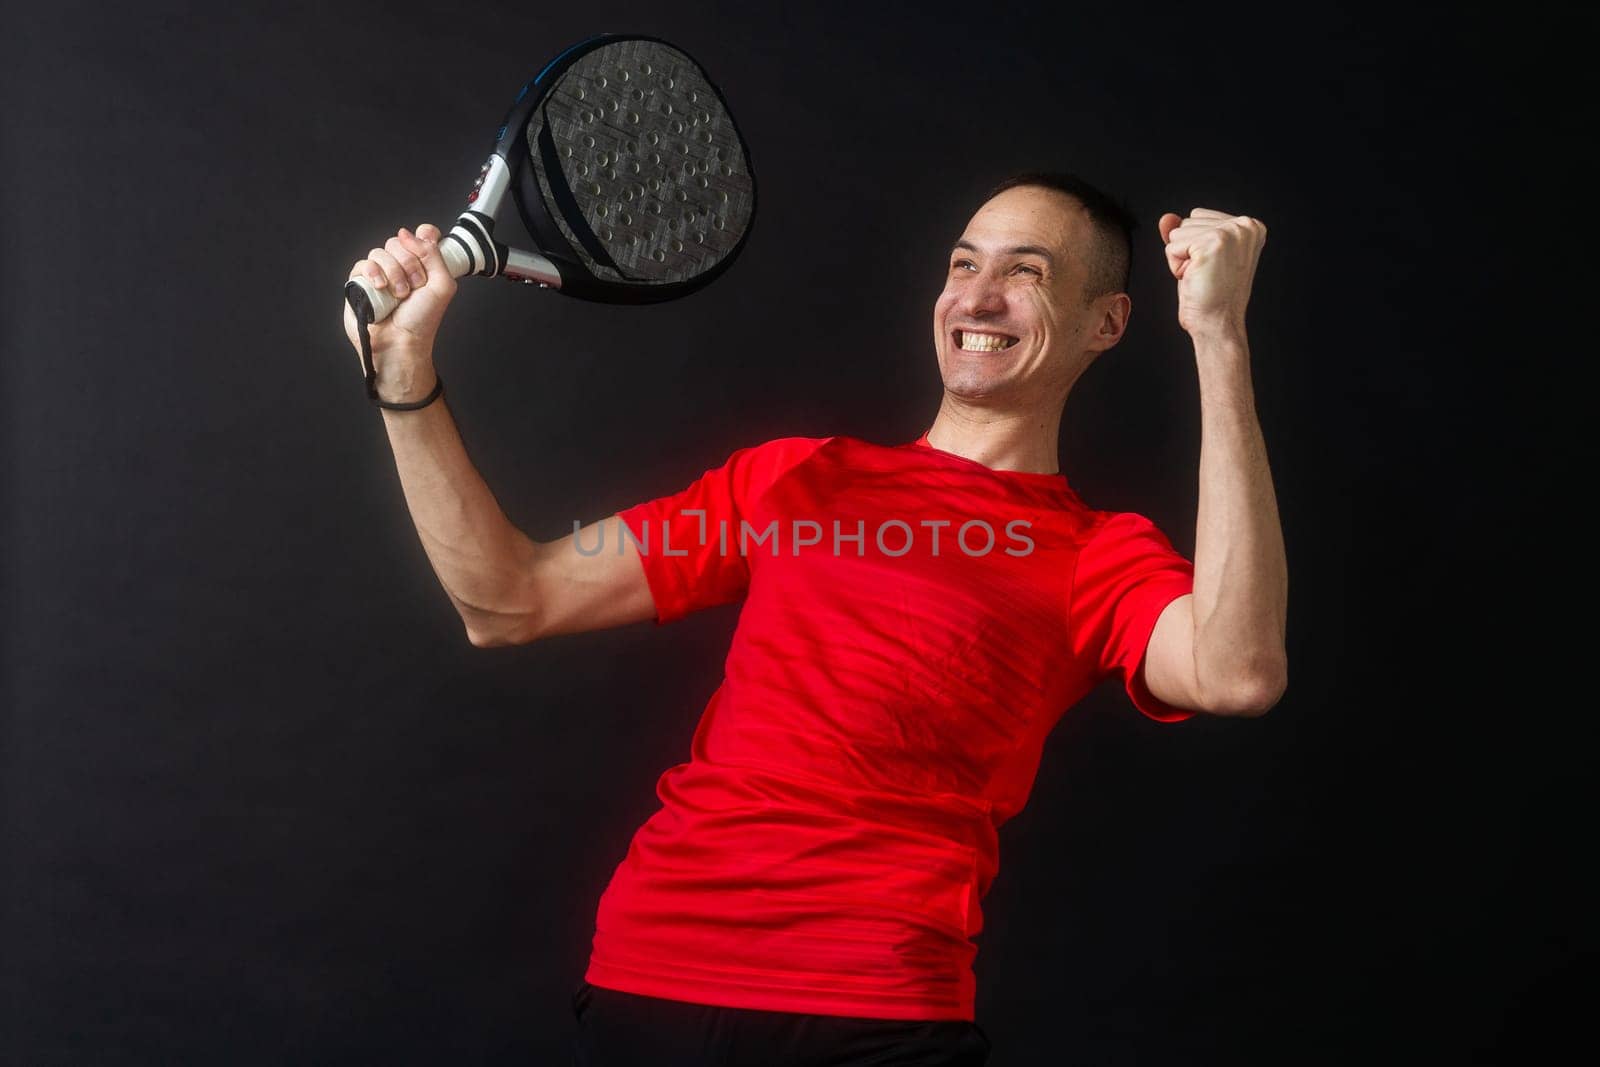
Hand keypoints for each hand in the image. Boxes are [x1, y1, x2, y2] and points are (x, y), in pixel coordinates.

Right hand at [342, 223, 457, 386]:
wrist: (400, 343)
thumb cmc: (422, 321)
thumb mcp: (443, 286)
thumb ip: (434, 255)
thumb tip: (409, 233)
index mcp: (423, 265)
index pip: (421, 235)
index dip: (422, 236)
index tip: (425, 246)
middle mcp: (401, 267)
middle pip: (398, 241)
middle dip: (409, 263)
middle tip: (415, 286)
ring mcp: (380, 274)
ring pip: (380, 252)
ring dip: (393, 272)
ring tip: (399, 294)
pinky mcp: (360, 283)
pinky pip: (362, 263)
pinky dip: (373, 272)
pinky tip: (380, 287)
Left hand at [1157, 209, 1265, 336]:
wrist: (1218, 324)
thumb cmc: (1210, 296)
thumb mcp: (1196, 256)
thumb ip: (1184, 232)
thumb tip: (1165, 218)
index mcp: (1249, 226)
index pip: (1197, 216)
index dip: (1195, 245)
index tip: (1214, 267)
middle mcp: (1245, 224)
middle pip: (1186, 221)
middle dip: (1187, 251)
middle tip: (1207, 274)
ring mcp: (1230, 232)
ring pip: (1177, 232)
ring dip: (1181, 259)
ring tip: (1202, 276)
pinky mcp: (1212, 243)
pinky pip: (1171, 247)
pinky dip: (1176, 267)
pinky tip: (1196, 278)